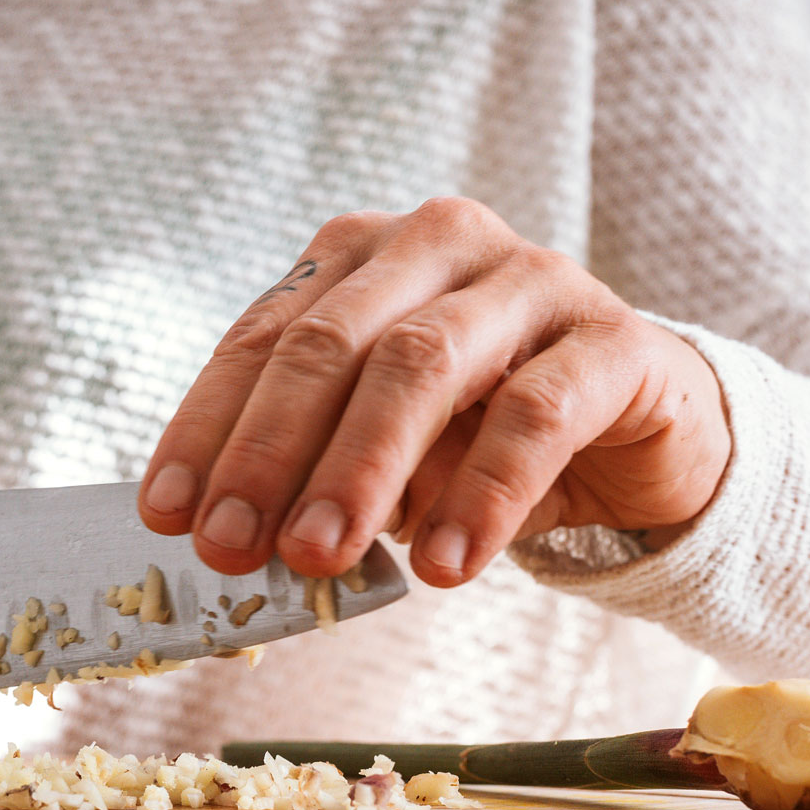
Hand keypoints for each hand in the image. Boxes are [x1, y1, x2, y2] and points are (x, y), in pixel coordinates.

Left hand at [138, 197, 730, 585]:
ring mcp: (532, 279)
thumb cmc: (484, 435)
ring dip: (360, 470)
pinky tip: (444, 565)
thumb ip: (315, 474)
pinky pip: (536, 413)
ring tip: (321, 559)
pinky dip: (481, 494)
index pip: (264, 338)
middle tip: (234, 551)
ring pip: (423, 364)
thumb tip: (235, 542)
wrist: (642, 432)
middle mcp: (440, 244)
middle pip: (332, 343)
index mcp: (363, 258)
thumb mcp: (384, 453)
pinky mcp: (615, 339)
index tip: (166, 515)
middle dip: (270, 454)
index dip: (209, 429)